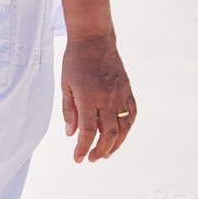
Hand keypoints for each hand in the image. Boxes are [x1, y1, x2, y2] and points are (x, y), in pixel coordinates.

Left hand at [62, 34, 133, 161]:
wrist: (94, 40)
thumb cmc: (75, 61)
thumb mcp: (65, 85)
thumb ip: (68, 110)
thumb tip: (70, 134)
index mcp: (88, 97)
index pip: (87, 131)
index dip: (82, 148)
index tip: (78, 159)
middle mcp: (107, 99)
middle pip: (108, 134)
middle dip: (100, 150)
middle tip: (92, 159)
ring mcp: (120, 94)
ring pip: (123, 128)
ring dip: (116, 144)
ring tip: (106, 153)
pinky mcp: (128, 90)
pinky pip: (132, 114)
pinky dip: (127, 128)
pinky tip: (120, 135)